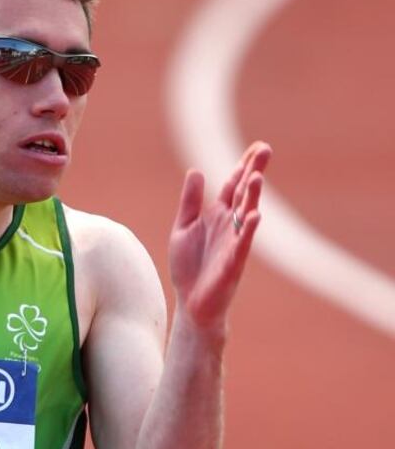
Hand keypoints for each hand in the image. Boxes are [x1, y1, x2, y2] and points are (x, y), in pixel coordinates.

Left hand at [169, 142, 271, 329]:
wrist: (190, 302)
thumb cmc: (188, 266)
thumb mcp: (183, 227)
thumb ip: (190, 201)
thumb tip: (196, 171)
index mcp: (217, 215)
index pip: (232, 186)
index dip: (243, 166)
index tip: (257, 147)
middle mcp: (229, 226)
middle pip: (243, 194)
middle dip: (253, 172)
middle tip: (265, 150)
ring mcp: (233, 244)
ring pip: (245, 216)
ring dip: (251, 197)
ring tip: (256, 177)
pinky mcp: (232, 264)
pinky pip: (242, 245)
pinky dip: (247, 231)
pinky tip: (254, 216)